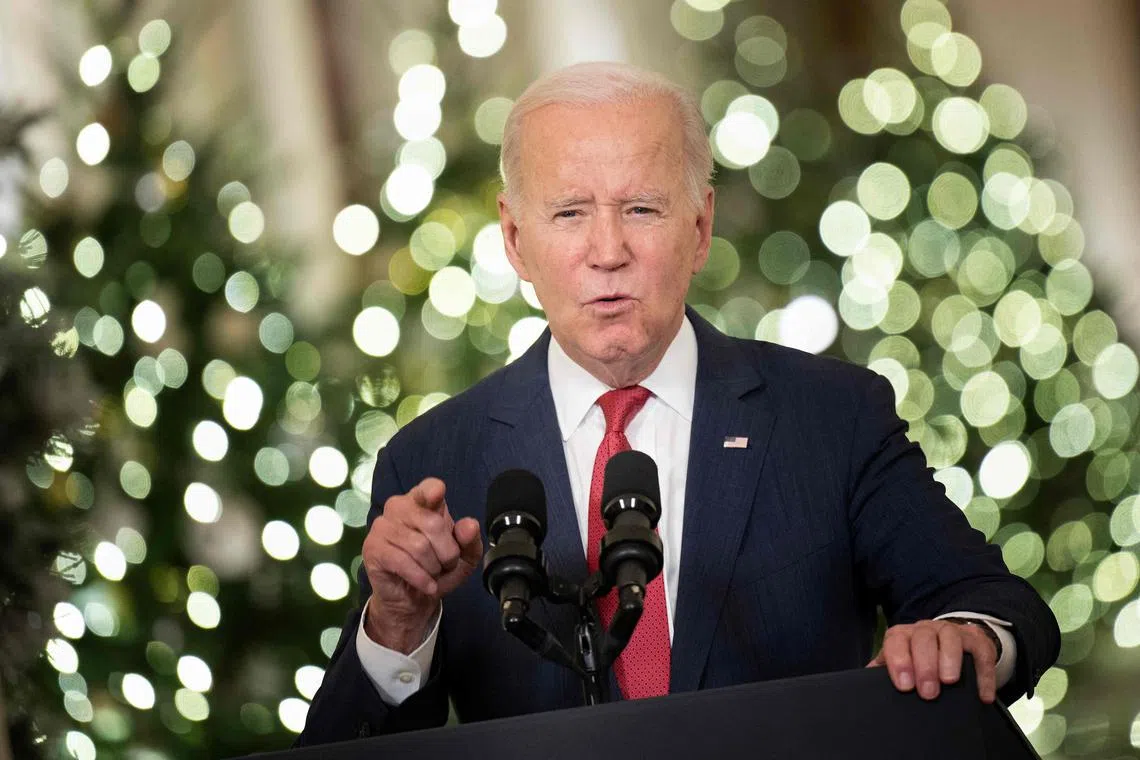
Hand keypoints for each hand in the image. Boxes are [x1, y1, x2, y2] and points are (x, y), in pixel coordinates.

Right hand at [361, 477, 482, 652]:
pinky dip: (421, 578)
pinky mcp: (373, 548)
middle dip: (447, 552)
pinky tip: (427, 585)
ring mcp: (382, 527)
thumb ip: (470, 540)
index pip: (427, 488)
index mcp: (422, 502)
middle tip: (445, 565)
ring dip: (433, 567)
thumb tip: (470, 525)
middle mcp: (399, 507)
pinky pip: (402, 562)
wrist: (413, 600)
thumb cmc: (438, 570)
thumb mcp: (464, 558)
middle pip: (432, 523)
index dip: (432, 491)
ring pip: (419, 545)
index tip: (437, 495)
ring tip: (432, 574)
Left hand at [865, 619, 997, 702]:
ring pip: (950, 638)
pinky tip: (982, 695)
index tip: (904, 686)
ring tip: (949, 682)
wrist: (956, 642)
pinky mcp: (978, 642)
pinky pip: (981, 653)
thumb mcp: (902, 659)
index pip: (896, 640)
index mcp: (905, 635)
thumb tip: (865, 682)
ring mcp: (953, 632)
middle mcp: (927, 629)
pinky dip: (983, 675)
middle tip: (927, 692)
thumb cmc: (922, 656)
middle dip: (924, 665)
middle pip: (923, 639)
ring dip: (949, 660)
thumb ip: (885, 668)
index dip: (899, 661)